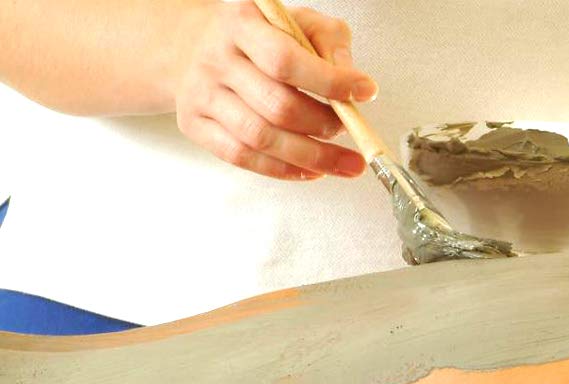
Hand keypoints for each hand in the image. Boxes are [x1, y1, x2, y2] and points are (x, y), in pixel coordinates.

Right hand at [173, 1, 376, 179]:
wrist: (196, 44)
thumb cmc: (258, 36)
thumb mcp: (295, 21)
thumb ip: (328, 40)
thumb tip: (353, 79)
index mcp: (241, 23)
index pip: (286, 60)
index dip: (330, 82)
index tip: (365, 91)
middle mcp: (215, 58)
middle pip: (277, 106)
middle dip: (324, 125)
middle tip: (349, 129)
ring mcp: (201, 94)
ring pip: (261, 138)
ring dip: (312, 157)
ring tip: (345, 162)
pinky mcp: (195, 124)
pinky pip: (243, 157)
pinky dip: (284, 170)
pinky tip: (312, 170)